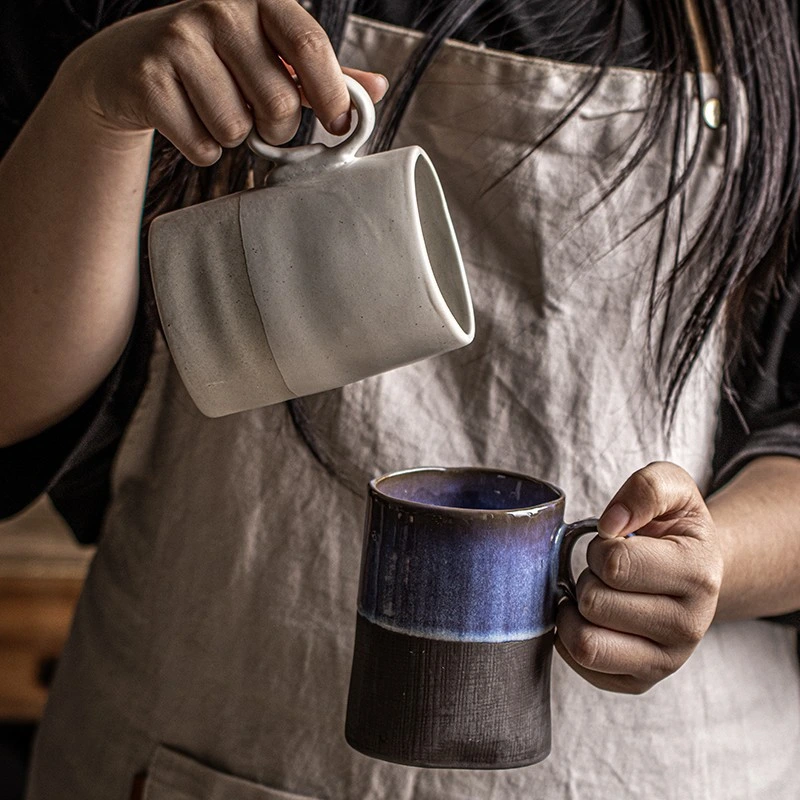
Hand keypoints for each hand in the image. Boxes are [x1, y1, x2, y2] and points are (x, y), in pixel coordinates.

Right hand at [59, 0, 388, 164]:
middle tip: (262, 122)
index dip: (332, 95)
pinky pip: (202, 145)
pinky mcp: (148, 79)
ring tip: (216, 112)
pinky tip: (188, 121)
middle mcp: (218, 9)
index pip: (310, 45)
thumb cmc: (215, 62)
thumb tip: (377, 89)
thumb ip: (318, 72)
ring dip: (234, 138)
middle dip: (277, 129)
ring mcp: (178, 40)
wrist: (127, 65)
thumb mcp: (268, 55)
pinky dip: (202, 149)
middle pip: (279, 101)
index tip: (338, 126)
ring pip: (237, 129)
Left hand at [555, 462, 723, 693]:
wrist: (697, 569)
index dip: (599, 546)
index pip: (615, 564)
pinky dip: (570, 638)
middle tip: (603, 570)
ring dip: (574, 612)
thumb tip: (611, 524)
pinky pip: (583, 666)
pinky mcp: (642, 681)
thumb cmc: (674, 526)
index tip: (612, 542)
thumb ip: (646, 488)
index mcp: (698, 574)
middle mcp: (689, 626)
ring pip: (586, 644)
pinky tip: (588, 618)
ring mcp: (667, 661)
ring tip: (592, 593)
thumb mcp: (671, 487)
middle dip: (586, 577)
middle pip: (594, 604)